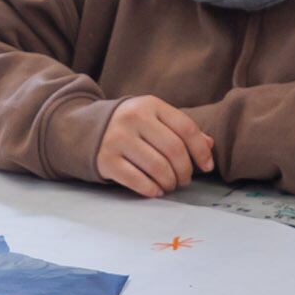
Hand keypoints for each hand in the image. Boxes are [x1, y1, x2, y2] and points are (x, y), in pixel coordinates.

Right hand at [96, 96, 214, 197]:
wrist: (85, 128)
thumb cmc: (130, 126)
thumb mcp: (154, 118)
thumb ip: (181, 129)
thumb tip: (209, 145)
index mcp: (150, 105)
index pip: (186, 129)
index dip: (201, 151)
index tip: (207, 166)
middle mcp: (133, 118)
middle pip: (174, 150)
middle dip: (185, 171)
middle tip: (185, 180)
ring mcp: (117, 139)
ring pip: (158, 167)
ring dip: (170, 182)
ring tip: (170, 185)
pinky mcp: (106, 159)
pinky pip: (137, 180)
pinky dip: (151, 189)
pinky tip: (156, 190)